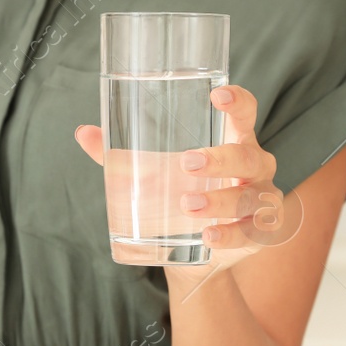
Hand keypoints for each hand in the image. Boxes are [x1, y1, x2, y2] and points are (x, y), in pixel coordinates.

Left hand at [73, 84, 296, 273]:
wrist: (194, 250)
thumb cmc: (178, 192)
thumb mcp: (152, 172)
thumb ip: (120, 156)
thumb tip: (83, 133)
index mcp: (232, 140)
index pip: (245, 112)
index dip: (238, 101)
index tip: (217, 95)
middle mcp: (254, 166)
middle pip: (249, 156)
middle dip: (221, 159)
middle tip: (186, 163)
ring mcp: (262, 199)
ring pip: (253, 196)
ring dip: (222, 200)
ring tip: (187, 206)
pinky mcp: (261, 232)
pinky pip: (255, 232)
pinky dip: (233, 235)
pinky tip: (210, 237)